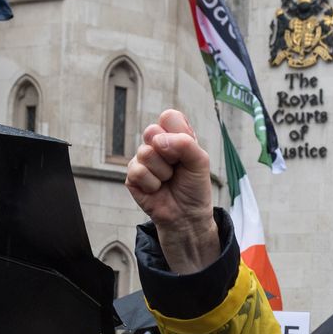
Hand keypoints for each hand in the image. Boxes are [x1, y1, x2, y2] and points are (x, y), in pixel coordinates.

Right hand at [125, 110, 217, 273]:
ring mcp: (142, 159)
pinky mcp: (132, 176)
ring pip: (145, 152)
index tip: (187, 151)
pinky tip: (157, 189)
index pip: (169, 117)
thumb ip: (185, 143)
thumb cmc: (194, 187)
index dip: (178, 133)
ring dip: (163, 172)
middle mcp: (156, 144)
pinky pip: (138, 171)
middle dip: (170, 153)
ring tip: (168, 180)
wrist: (187, 216)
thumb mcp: (200, 161)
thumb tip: (157, 141)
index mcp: (174, 135)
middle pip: (152, 131)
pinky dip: (153, 184)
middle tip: (176, 166)